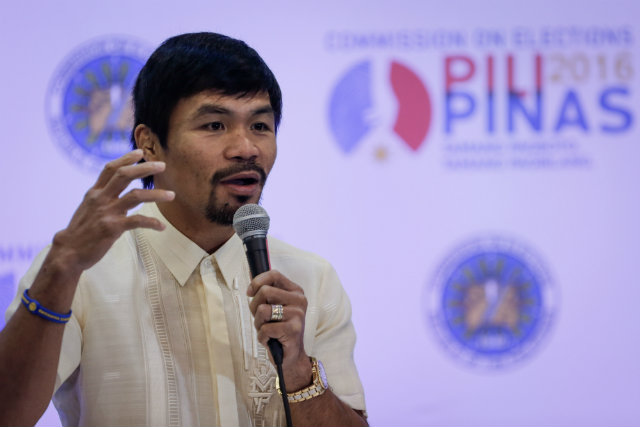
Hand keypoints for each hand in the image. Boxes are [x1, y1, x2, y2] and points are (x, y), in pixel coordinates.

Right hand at [51, 149, 173, 273]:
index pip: (110, 169)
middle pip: (124, 175)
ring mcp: (107, 212)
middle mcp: (100, 198)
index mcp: (94, 193)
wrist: (68, 252)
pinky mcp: (112, 227)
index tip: (140, 152)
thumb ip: (102, 196)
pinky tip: (162, 226)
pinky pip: (138, 221)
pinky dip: (152, 223)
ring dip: (156, 195)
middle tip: (162, 165)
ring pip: (135, 196)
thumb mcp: (88, 207)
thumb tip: (115, 189)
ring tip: (171, 195)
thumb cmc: (81, 230)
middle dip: (144, 168)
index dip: (125, 159)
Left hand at [247, 270, 312, 389]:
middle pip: (265, 291)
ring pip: (262, 310)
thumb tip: (251, 272)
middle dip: (254, 307)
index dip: (257, 282)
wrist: (291, 356)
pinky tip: (270, 340)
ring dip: (258, 323)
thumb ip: (266, 291)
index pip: (274, 274)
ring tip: (267, 330)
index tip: (250, 293)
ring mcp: (297, 314)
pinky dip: (262, 337)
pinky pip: (265, 328)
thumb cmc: (279, 330)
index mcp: (296, 291)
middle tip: (260, 319)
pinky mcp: (293, 329)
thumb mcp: (273, 307)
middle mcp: (299, 300)